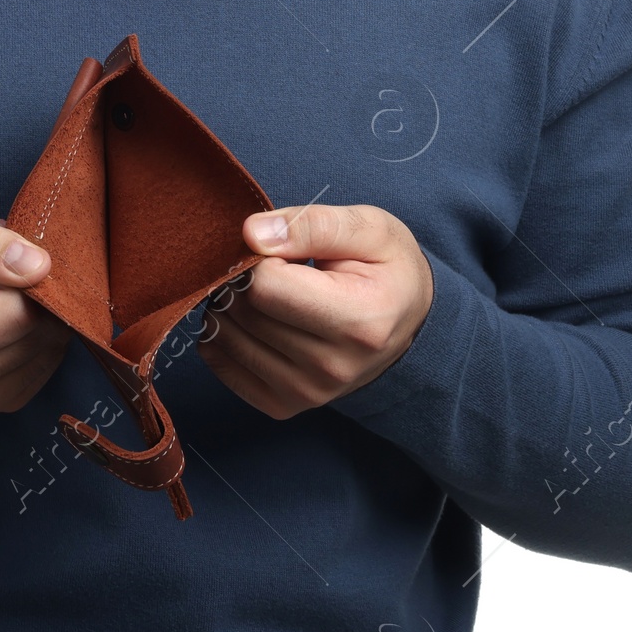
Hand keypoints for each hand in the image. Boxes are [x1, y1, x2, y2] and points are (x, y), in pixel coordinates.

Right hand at [0, 210, 71, 423]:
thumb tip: (39, 266)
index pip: (18, 315)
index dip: (33, 277)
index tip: (17, 253)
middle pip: (35, 338)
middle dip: (40, 296)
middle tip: (13, 267)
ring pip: (44, 356)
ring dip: (42, 318)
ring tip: (4, 292)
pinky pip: (39, 372)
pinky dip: (36, 340)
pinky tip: (9, 318)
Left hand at [195, 203, 433, 417]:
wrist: (409, 319)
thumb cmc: (388, 268)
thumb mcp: (369, 228)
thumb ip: (312, 225)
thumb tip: (252, 235)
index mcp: (359, 321)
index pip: (265, 287)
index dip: (261, 256)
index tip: (280, 250)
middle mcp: (332, 367)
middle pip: (244, 313)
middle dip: (242, 279)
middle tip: (268, 265)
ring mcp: (308, 393)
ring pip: (228, 340)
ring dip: (228, 306)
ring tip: (260, 290)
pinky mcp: (286, 405)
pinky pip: (225, 369)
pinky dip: (222, 338)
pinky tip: (245, 319)